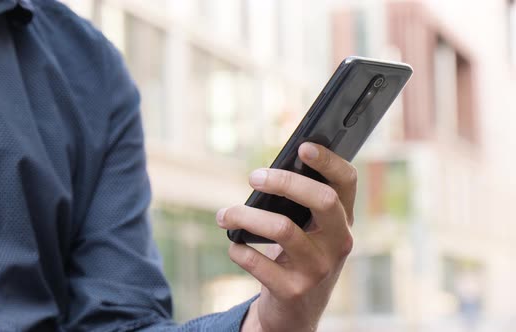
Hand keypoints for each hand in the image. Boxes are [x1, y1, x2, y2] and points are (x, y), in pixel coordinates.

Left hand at [216, 142, 355, 331]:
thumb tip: (267, 172)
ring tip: (225, 214)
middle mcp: (338, 244)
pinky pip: (257, 262)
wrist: (295, 312)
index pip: (347, 182)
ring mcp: (319, 269)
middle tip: (254, 177)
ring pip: (283, 228)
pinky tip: (234, 245)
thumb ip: (299, 203)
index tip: (302, 146)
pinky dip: (239, 249)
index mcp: (343, 221)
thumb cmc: (297, 257)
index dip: (329, 161)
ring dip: (246, 216)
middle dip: (284, 182)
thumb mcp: (308, 231)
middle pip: (321, 199)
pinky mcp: (293, 290)